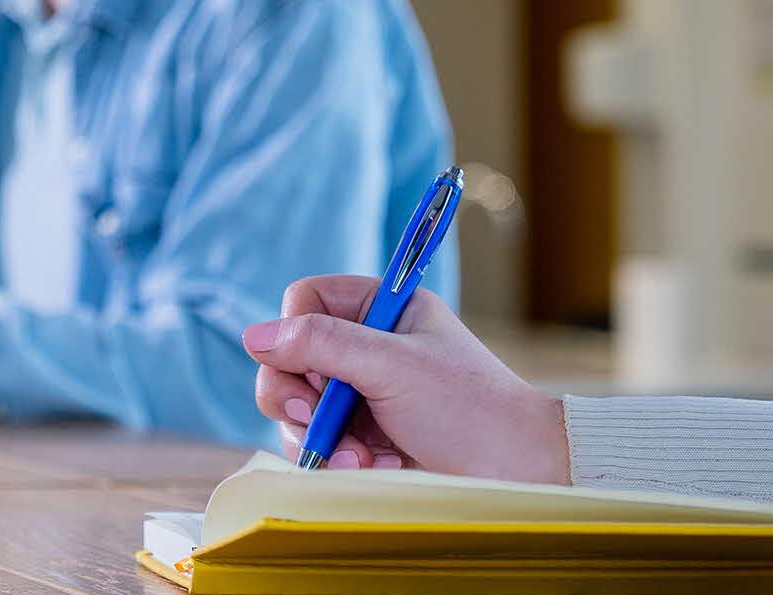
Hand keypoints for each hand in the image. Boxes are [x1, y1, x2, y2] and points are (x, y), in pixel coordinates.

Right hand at [242, 274, 569, 484]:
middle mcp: (364, 347)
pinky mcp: (359, 436)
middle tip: (314, 419)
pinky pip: (316, 443)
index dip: (295, 332)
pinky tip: (372, 468)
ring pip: (294, 405)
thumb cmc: (470, 408)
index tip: (313, 368)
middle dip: (298, 395)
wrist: (517, 471)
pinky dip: (335, 458)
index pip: (305, 301)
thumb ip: (322, 343)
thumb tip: (254, 335)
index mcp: (380, 309)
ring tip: (360, 458)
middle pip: (287, 356)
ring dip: (319, 437)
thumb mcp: (393, 365)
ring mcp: (359, 394)